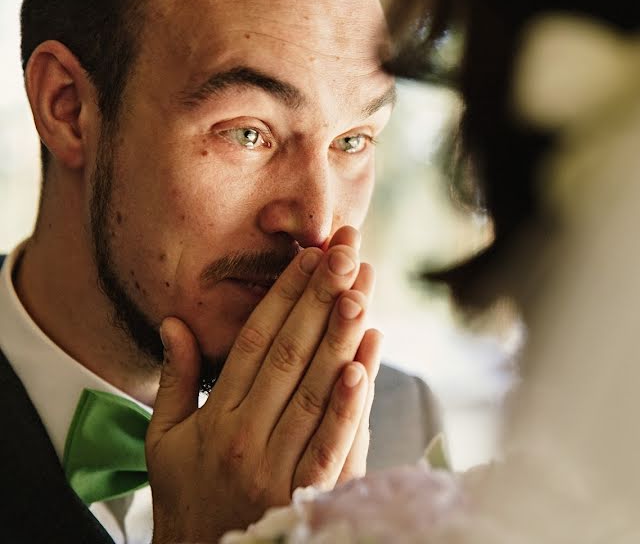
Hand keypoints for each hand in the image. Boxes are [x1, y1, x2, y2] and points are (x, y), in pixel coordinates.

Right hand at [146, 226, 381, 542]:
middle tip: (346, 251)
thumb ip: (176, 378)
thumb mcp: (165, 439)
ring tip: (361, 288)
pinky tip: (365, 359)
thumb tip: (175, 321)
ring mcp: (276, 466)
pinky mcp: (305, 495)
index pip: (255, 342)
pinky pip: (332, 441)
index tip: (309, 255)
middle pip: (290, 354)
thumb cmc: (188, 496)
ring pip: (314, 389)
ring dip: (340, 335)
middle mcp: (244, 436)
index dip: (284, 295)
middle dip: (320, 298)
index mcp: (215, 417)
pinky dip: (350, 401)